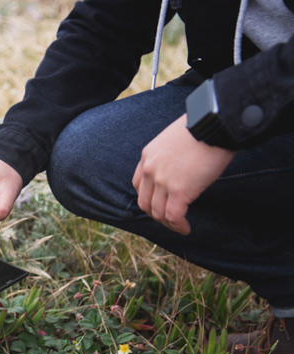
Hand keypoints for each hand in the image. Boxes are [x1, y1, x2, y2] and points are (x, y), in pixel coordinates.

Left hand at [132, 114, 235, 234]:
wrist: (215, 123)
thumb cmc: (203, 127)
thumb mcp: (175, 140)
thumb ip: (169, 157)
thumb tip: (180, 171)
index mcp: (147, 156)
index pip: (139, 185)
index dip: (148, 198)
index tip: (159, 204)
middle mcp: (150, 170)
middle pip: (145, 203)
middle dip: (156, 214)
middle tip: (169, 219)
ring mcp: (162, 181)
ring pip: (158, 213)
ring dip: (168, 223)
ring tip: (179, 226)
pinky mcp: (179, 191)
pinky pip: (173, 216)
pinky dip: (178, 226)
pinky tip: (186, 229)